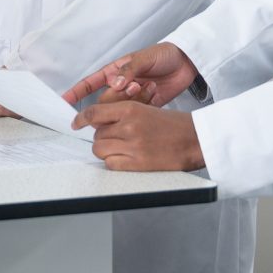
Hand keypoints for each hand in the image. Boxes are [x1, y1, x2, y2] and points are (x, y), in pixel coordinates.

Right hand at [64, 42, 199, 107]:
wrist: (186, 63)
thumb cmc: (163, 55)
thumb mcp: (144, 58)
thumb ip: (129, 71)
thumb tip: (114, 84)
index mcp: (114, 72)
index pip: (90, 83)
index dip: (76, 93)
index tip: (64, 102)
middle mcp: (120, 86)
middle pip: (105, 101)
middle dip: (117, 97)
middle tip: (135, 86)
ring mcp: (132, 98)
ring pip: (120, 110)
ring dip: (134, 100)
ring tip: (149, 87)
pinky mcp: (145, 108)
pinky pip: (137, 114)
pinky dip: (145, 106)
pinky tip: (155, 93)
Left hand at [72, 101, 204, 171]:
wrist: (196, 139)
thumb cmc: (175, 124)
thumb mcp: (148, 108)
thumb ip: (123, 113)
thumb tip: (100, 121)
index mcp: (131, 109)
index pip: (94, 113)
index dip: (80, 119)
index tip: (75, 124)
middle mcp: (129, 126)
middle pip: (96, 134)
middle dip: (101, 136)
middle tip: (113, 137)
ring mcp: (133, 146)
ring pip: (100, 149)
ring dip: (105, 149)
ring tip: (119, 148)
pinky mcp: (138, 164)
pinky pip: (111, 164)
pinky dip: (113, 162)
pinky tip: (124, 158)